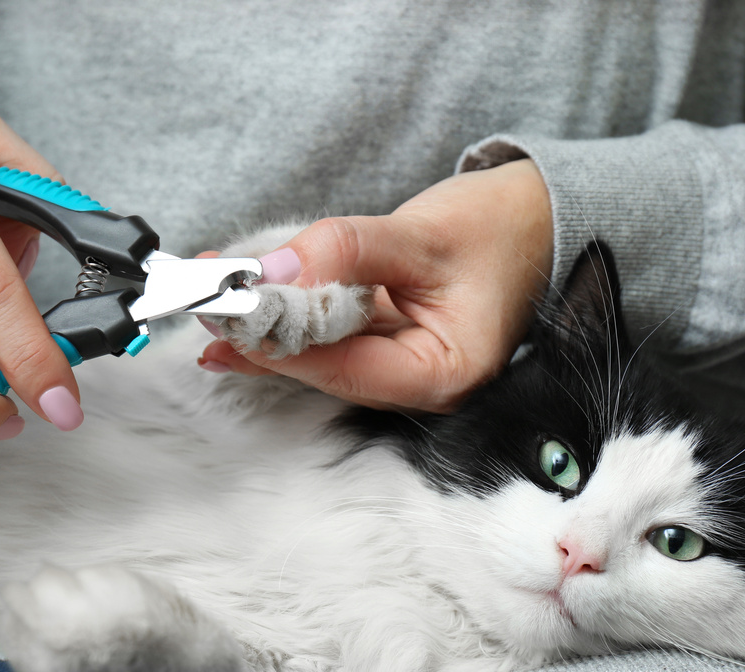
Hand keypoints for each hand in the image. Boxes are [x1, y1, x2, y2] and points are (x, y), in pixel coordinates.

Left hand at [199, 158, 553, 411]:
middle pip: (327, 369)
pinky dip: (291, 318)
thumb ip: (348, 251)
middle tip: (204, 310)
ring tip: (209, 307)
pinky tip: (246, 310)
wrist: (540, 217)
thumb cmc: (503, 229)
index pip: (347, 370)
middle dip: (263, 339)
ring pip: (322, 354)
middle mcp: (422, 381)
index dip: (283, 346)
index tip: (232, 316)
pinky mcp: (389, 338)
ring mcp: (404, 362)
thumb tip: (276, 269)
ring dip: (268, 328)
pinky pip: (330, 335)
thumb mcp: (424, 234)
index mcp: (444, 373)